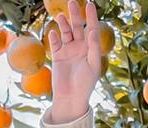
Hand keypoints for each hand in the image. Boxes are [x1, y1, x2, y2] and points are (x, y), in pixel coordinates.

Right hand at [46, 0, 101, 122]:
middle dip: (75, 15)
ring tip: (60, 16)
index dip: (91, 16)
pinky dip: (54, 37)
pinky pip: (55, 43)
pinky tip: (54, 33)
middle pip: (78, 27)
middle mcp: (80, 47)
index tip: (89, 4)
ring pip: (66, 32)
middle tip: (72, 2)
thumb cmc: (85, 83)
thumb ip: (94, 47)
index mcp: (91, 48)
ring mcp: (68, 50)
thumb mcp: (93, 65)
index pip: (91, 28)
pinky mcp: (57, 56)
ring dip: (63, 24)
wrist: (71, 98)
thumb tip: (92, 30)